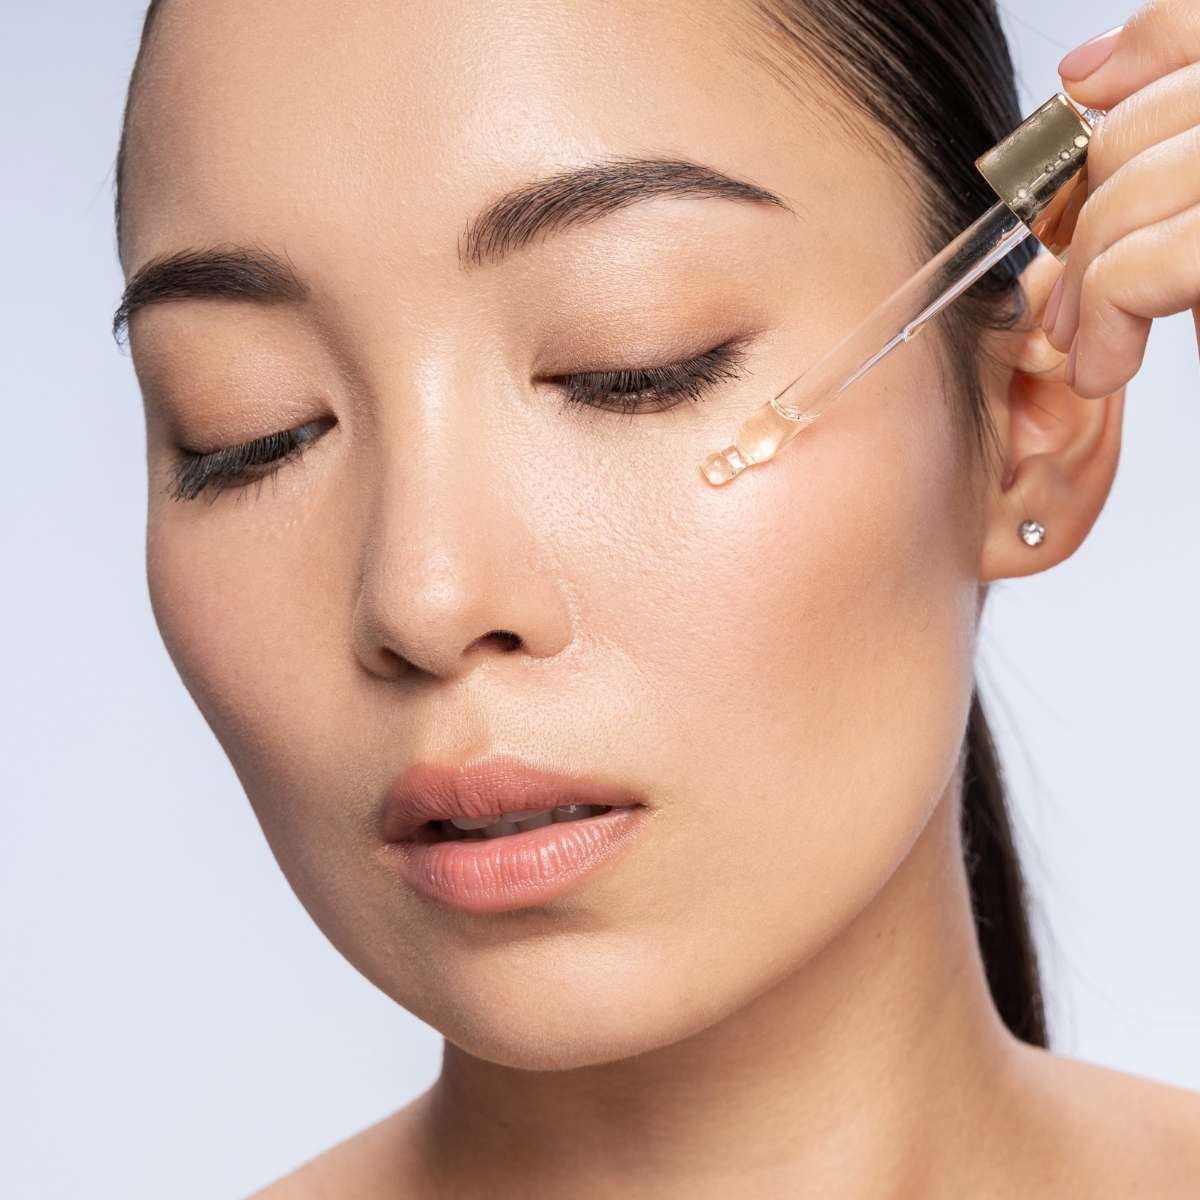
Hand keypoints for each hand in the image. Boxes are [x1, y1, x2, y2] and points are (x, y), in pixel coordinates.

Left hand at [1041, 0, 1199, 398]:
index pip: (1198, 19)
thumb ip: (1184, 139)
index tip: (1083, 121)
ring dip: (1083, 284)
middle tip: (1068, 291)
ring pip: (1129, 195)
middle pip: (1146, 122)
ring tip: (1084, 343)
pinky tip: (1104, 368)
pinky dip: (1101, 328)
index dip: (1130, 68)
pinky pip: (1136, 270)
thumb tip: (1087, 70)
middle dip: (1083, 215)